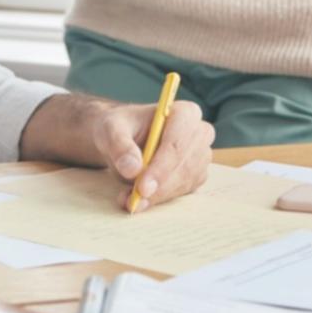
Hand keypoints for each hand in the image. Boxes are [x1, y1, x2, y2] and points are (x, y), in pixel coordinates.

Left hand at [95, 100, 213, 212]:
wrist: (122, 139)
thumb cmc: (120, 128)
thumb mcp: (111, 130)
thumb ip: (120, 146)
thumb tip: (133, 169)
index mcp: (184, 113)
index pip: (178, 142)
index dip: (161, 166)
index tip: (142, 186)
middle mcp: (199, 133)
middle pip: (186, 164)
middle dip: (160, 186)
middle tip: (135, 199)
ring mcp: (200, 156)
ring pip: (185, 182)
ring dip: (158, 196)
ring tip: (130, 200)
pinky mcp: (195, 176)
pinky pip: (183, 192)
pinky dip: (161, 199)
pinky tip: (140, 200)